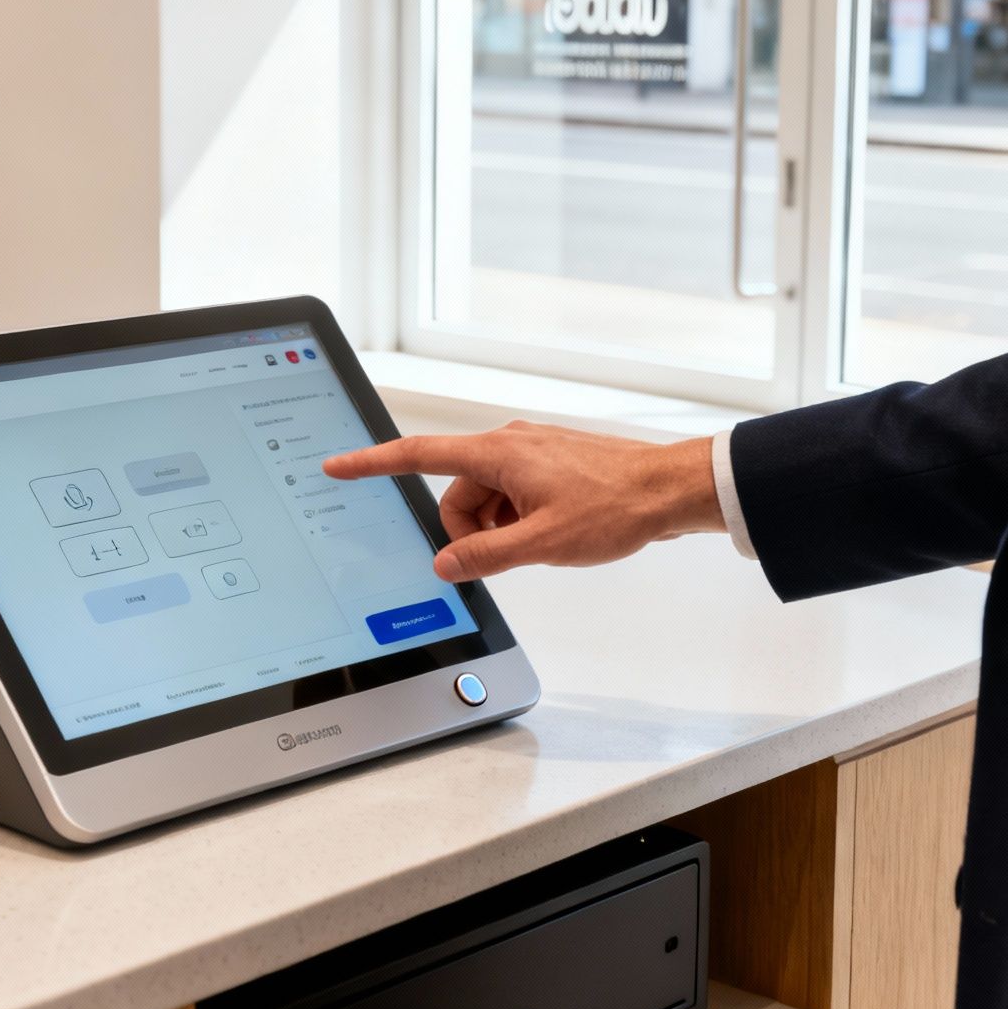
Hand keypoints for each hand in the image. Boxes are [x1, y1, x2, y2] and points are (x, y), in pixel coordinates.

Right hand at [322, 421, 723, 581]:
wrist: (669, 489)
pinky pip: (511, 495)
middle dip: (466, 530)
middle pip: (456, 493)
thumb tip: (445, 564)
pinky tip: (547, 534)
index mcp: (498, 453)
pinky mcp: (548, 464)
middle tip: (502, 556)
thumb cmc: (616, 506)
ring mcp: (530, 453)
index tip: (338, 465)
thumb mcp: (542, 543)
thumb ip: (486, 555)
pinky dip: (516, 519)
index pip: (418, 456)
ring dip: (496, 527)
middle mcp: (509, 444)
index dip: (371, 462)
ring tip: (537, 543)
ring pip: (485, 498)